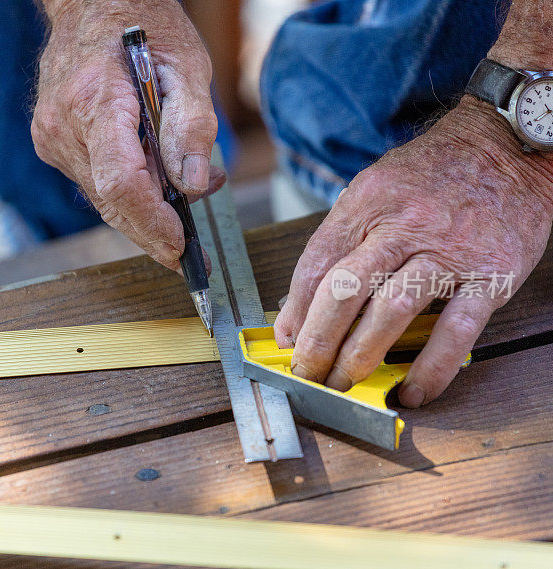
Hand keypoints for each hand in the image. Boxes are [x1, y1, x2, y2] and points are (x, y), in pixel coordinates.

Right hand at [32, 0, 224, 270]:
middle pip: (111, 201)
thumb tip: (195, 185)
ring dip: (146, 212)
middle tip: (190, 252)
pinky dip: (127, 194)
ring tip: (185, 200)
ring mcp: (52, 139)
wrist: (91, 4)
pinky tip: (156, 183)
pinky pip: (95, 184)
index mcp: (95, 102)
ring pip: (103, 199)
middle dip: (154, 232)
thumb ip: (191, 125)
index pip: (121, 182)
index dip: (152, 222)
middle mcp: (63, 127)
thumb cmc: (142, 25)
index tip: (181, 247)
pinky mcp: (52, 145)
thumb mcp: (186, 64)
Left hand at [275, 97, 552, 407]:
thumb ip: (344, 236)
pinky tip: (411, 391)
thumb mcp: (377, 185)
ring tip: (342, 384)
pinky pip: (456, 330)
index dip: (294, 308)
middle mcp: (404, 223)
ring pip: (391, 311)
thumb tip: (306, 298)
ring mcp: (449, 250)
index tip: (284, 338)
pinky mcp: (491, 275)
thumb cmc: (435, 171)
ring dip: (359, 356)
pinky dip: (430, 367)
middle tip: (306, 372)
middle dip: (317, 340)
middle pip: (345, 290)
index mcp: (368, 200)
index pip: (317, 261)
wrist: (509, 145)